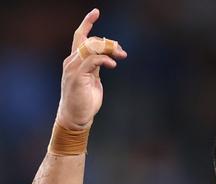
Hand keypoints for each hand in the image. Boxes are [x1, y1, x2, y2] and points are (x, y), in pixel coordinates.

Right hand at [55, 9, 126, 130]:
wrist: (76, 118)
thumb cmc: (85, 101)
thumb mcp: (93, 80)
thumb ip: (96, 67)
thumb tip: (107, 58)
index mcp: (75, 61)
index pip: (80, 37)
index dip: (87, 23)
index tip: (96, 12)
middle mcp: (72, 61)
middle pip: (90, 41)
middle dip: (109, 43)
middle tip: (123, 52)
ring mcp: (73, 68)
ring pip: (91, 48)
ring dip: (110, 49)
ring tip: (121, 55)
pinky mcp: (78, 76)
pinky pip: (93, 60)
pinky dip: (105, 59)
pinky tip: (113, 64)